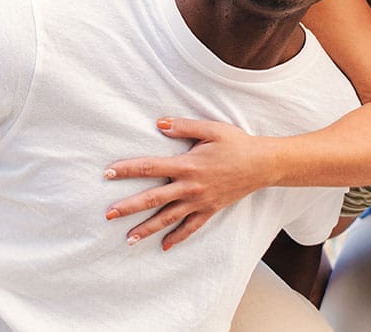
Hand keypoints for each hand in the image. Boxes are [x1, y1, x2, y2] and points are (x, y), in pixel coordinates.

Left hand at [103, 118, 275, 250]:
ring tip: (128, 238)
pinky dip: (177, 238)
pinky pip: (190, 228)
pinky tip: (164, 247)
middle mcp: (190, 186)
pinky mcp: (210, 210)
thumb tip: (159, 123)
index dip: (128, 170)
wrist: (262, 164)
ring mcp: (200, 201)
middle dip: (129, 207)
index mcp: (187, 164)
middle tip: (108, 215)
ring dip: (147, 228)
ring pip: (168, 218)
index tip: (108, 174)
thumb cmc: (236, 143)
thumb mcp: (211, 129)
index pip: (150, 167)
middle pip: (154, 199)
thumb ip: (183, 127)